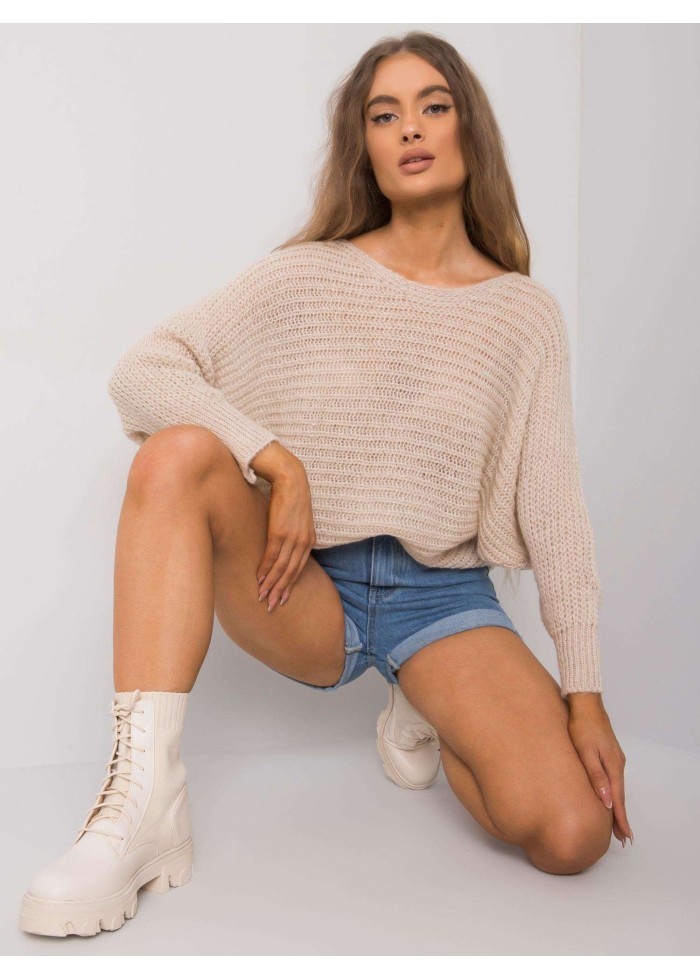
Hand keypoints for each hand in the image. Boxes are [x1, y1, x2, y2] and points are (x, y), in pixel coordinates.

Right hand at [252, 451, 315, 611]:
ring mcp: (292, 537)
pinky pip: (271, 556)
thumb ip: (293, 535)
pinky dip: (265, 569)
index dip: (289, 586)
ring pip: (281, 568)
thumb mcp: (297, 519)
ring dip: (271, 584)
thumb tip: (281, 548)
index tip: (282, 599)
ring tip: (262, 597)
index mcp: (309, 540)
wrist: (289, 477)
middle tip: (271, 606)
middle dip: (280, 591)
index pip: (299, 569)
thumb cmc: (290, 497)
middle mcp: (303, 542)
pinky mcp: (279, 531)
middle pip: (291, 573)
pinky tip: (258, 579)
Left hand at [566, 694, 633, 847]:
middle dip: (621, 816)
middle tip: (622, 838)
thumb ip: (596, 777)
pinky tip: (609, 796)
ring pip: (616, 787)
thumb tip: (608, 801)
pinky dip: (613, 791)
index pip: (618, 799)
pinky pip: (612, 778)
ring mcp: (613, 758)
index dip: (621, 819)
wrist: (585, 703)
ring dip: (617, 805)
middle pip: (620, 795)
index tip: (624, 837)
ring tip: (616, 823)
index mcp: (613, 766)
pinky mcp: (608, 753)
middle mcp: (617, 764)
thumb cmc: (582, 726)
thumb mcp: (586, 752)